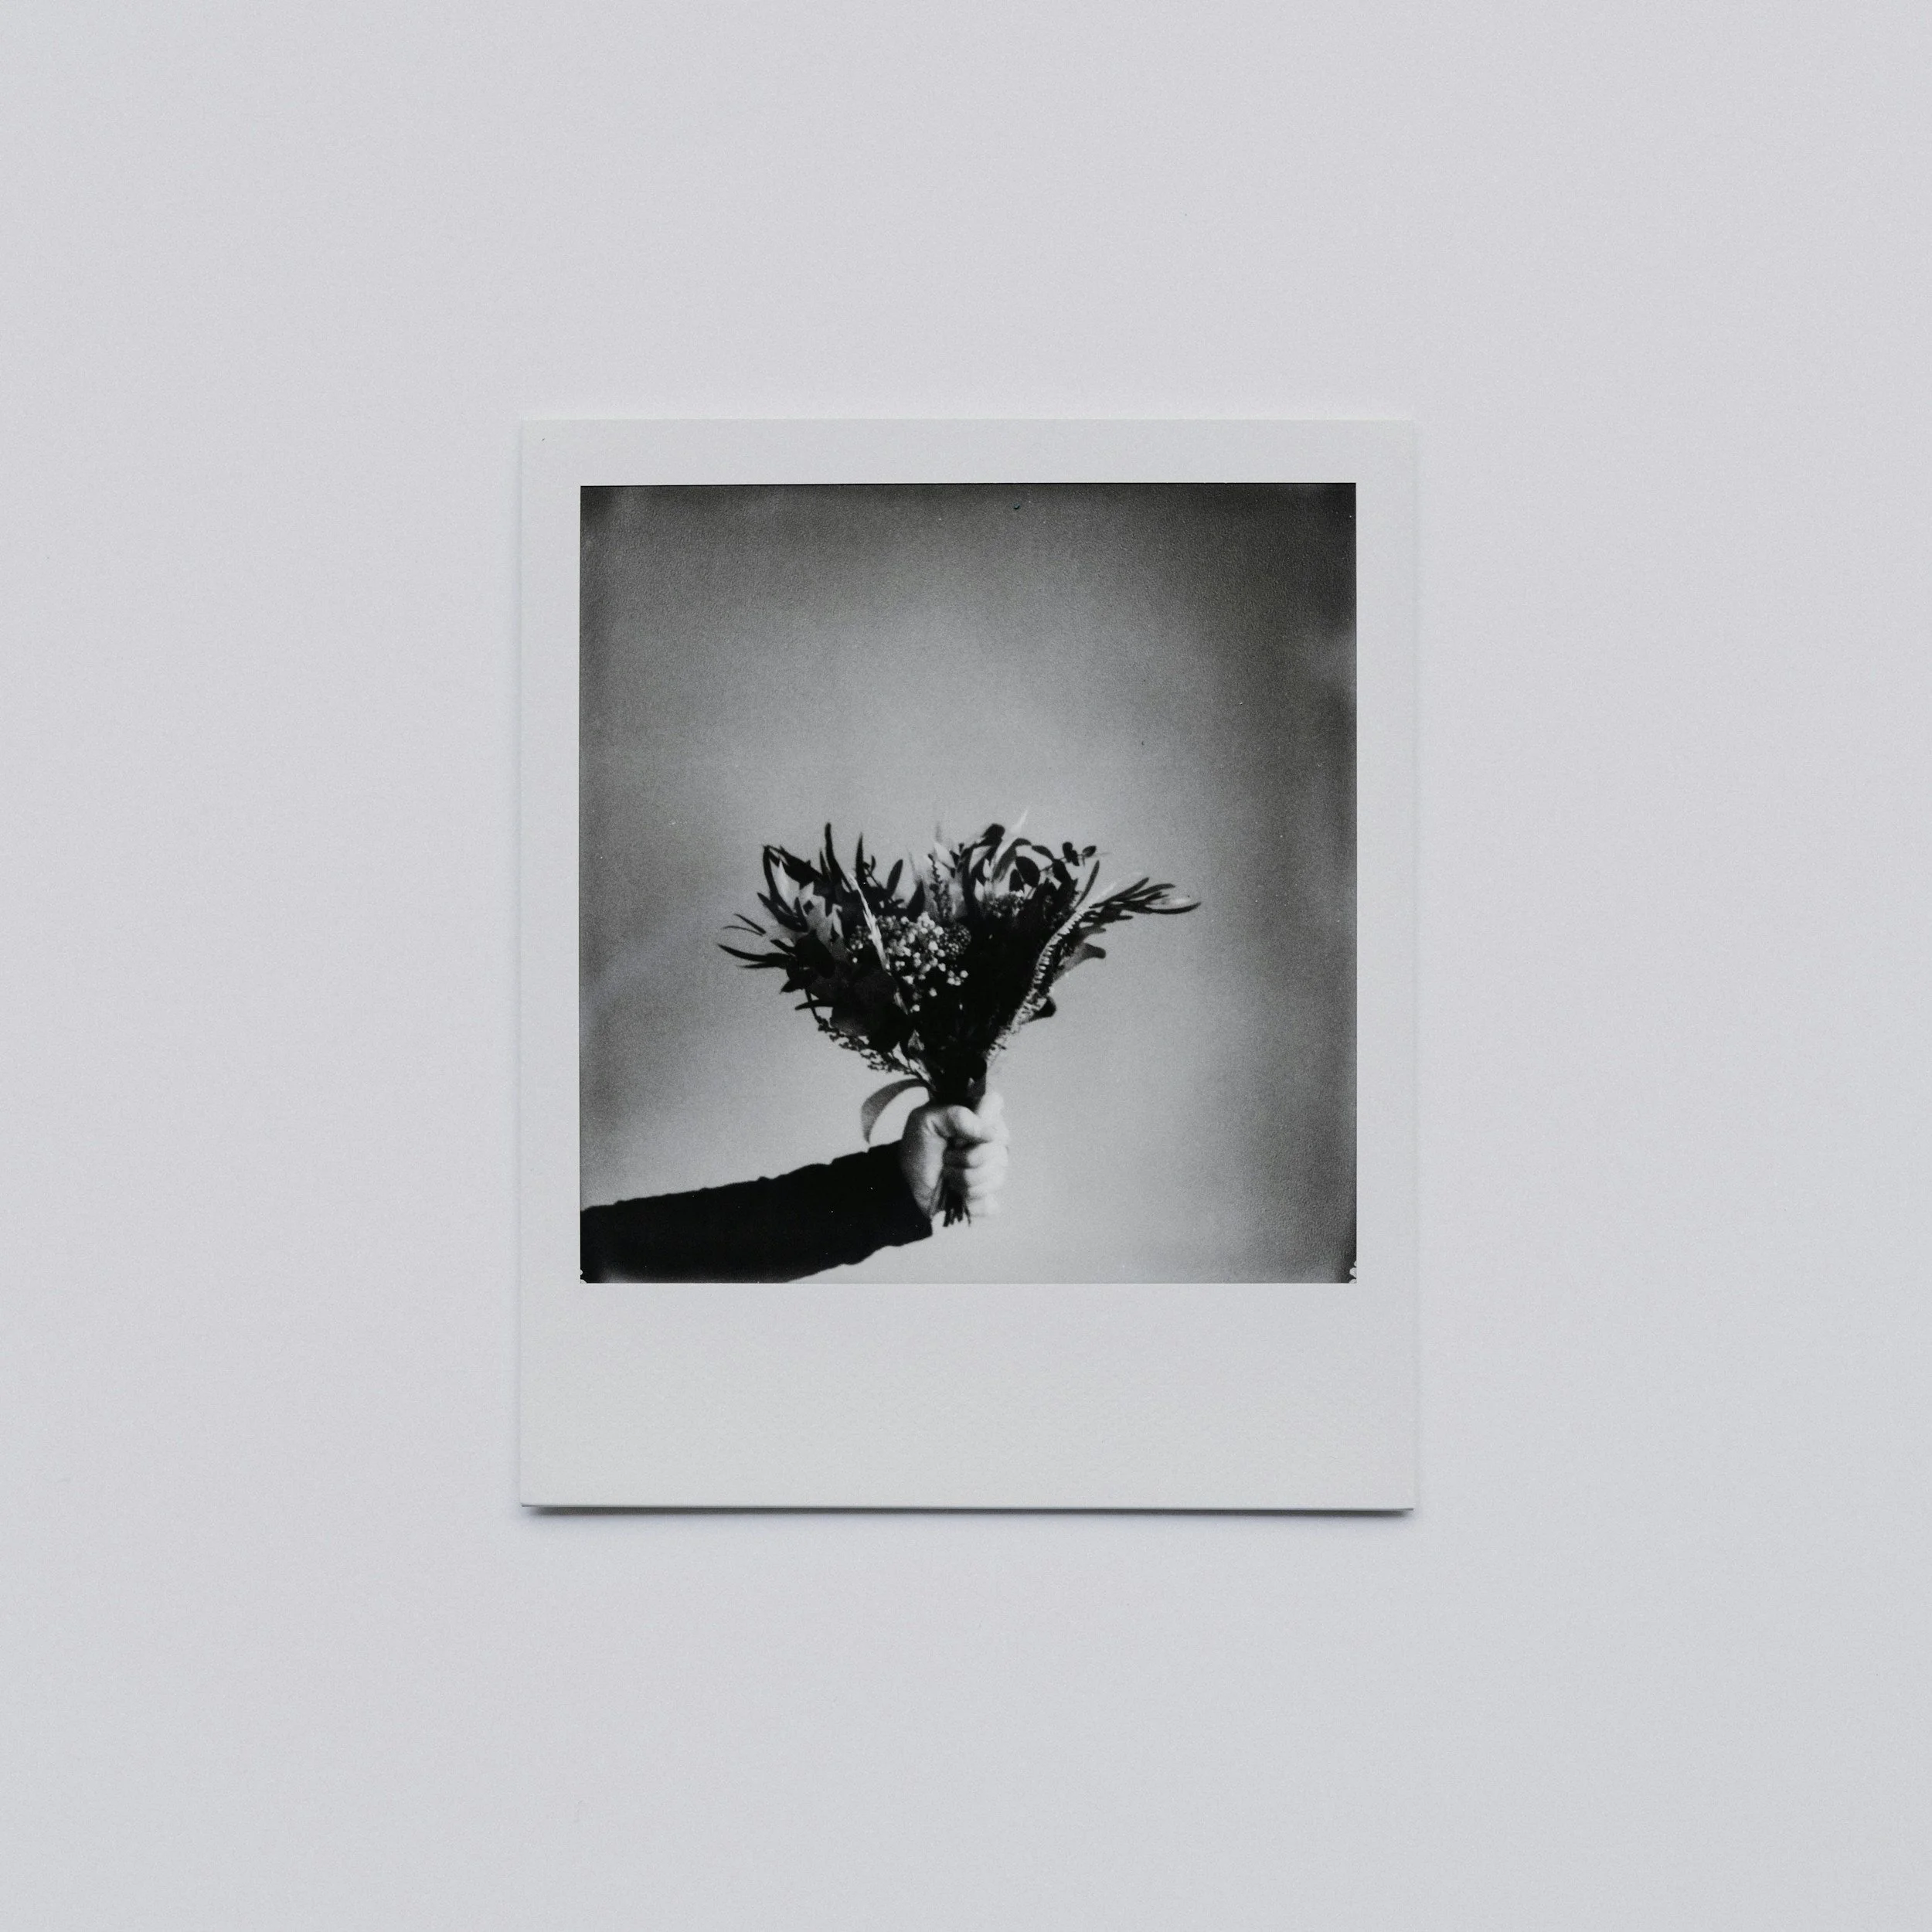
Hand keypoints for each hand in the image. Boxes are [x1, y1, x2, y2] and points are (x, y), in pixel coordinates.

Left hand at [898, 1092, 1009, 1221]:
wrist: (909, 1183)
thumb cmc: (918, 1148)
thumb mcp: (925, 1121)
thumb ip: (956, 1116)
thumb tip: (990, 1134)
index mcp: (976, 1113)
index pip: (994, 1101)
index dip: (980, 1118)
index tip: (957, 1135)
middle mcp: (991, 1136)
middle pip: (996, 1144)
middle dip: (966, 1156)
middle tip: (946, 1155)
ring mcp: (995, 1163)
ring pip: (994, 1173)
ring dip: (963, 1177)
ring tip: (948, 1173)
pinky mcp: (992, 1189)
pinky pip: (991, 1193)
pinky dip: (969, 1195)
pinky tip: (957, 1190)